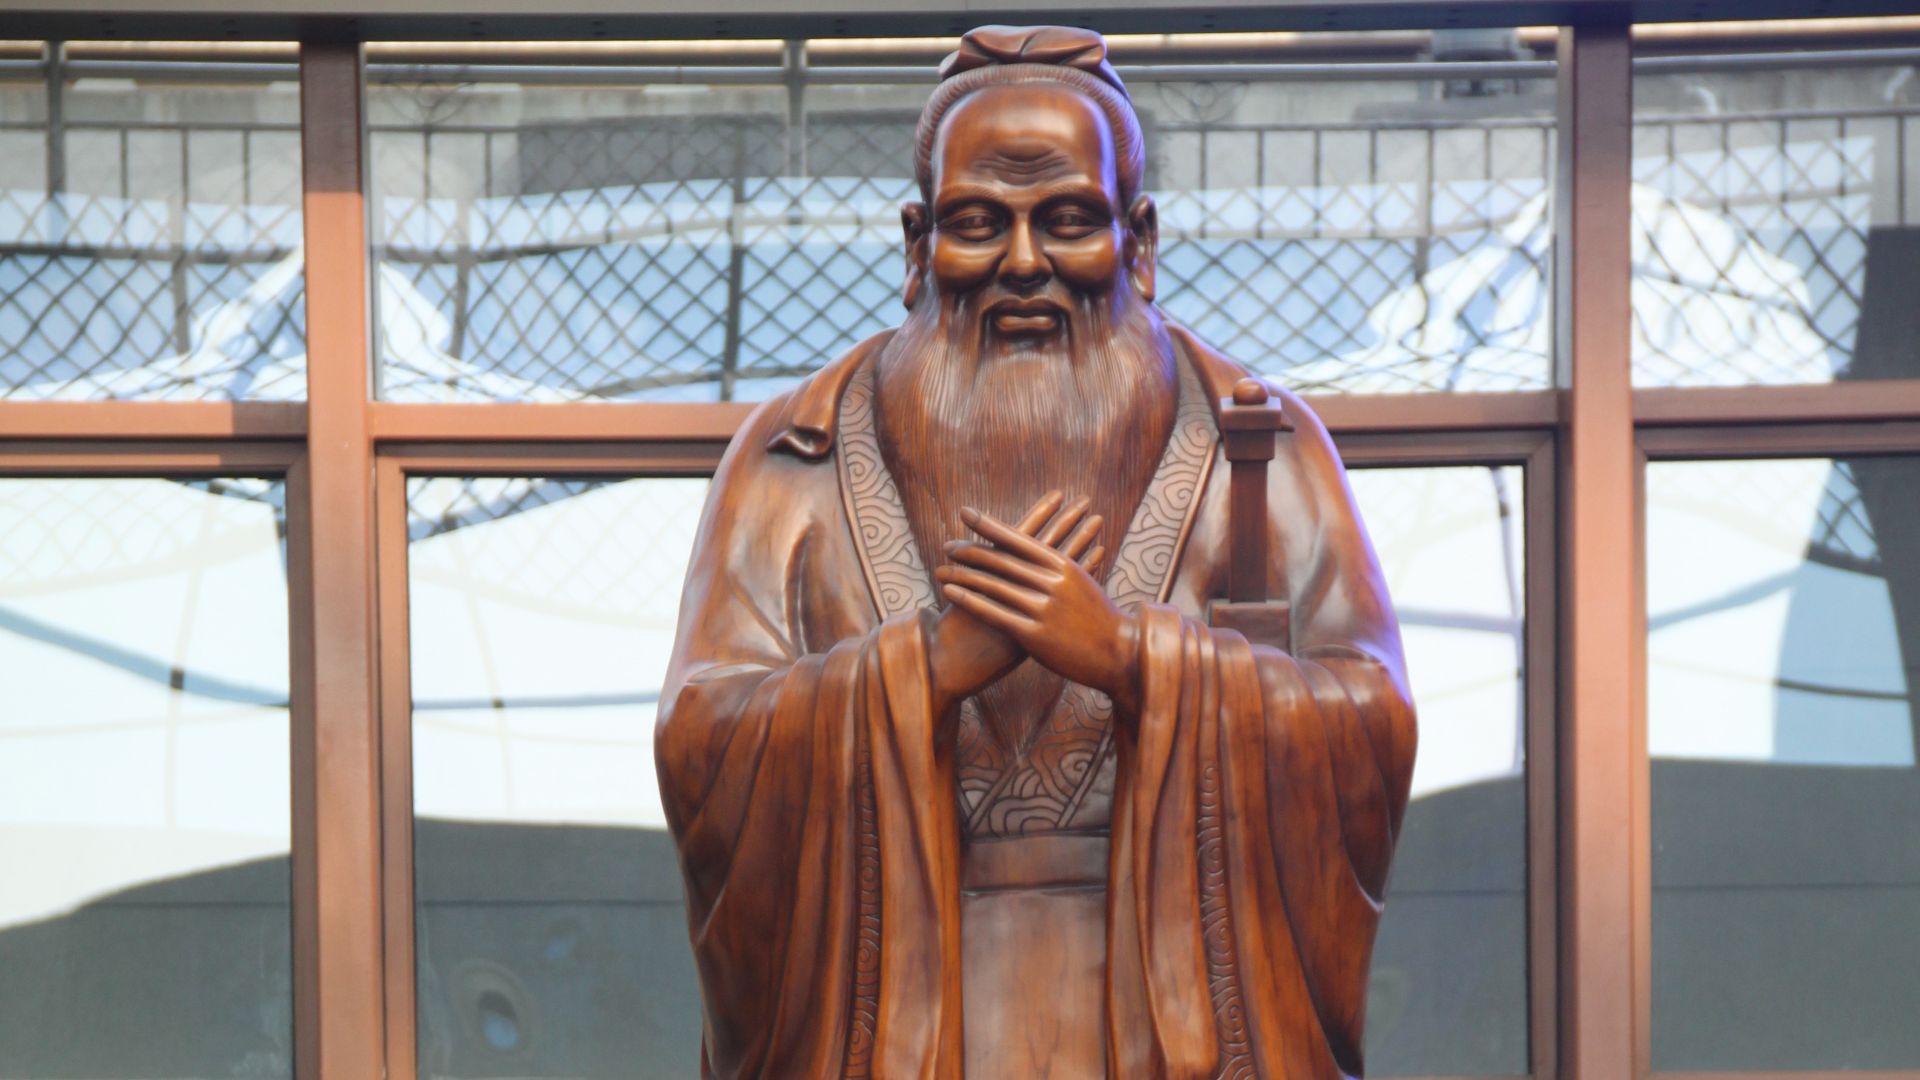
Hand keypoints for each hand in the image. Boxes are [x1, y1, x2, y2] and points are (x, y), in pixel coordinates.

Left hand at [935, 506, 1139, 715]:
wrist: (1117, 652)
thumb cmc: (1097, 616)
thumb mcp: (1080, 582)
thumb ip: (1056, 566)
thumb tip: (1037, 548)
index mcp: (1062, 565)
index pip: (1019, 538)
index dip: (989, 525)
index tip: (965, 513)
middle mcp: (1052, 582)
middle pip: (1001, 560)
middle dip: (969, 550)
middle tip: (946, 545)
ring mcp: (1043, 608)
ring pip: (993, 585)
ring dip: (962, 575)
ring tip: (939, 569)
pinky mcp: (1034, 635)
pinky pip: (994, 613)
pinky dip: (969, 600)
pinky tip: (950, 592)